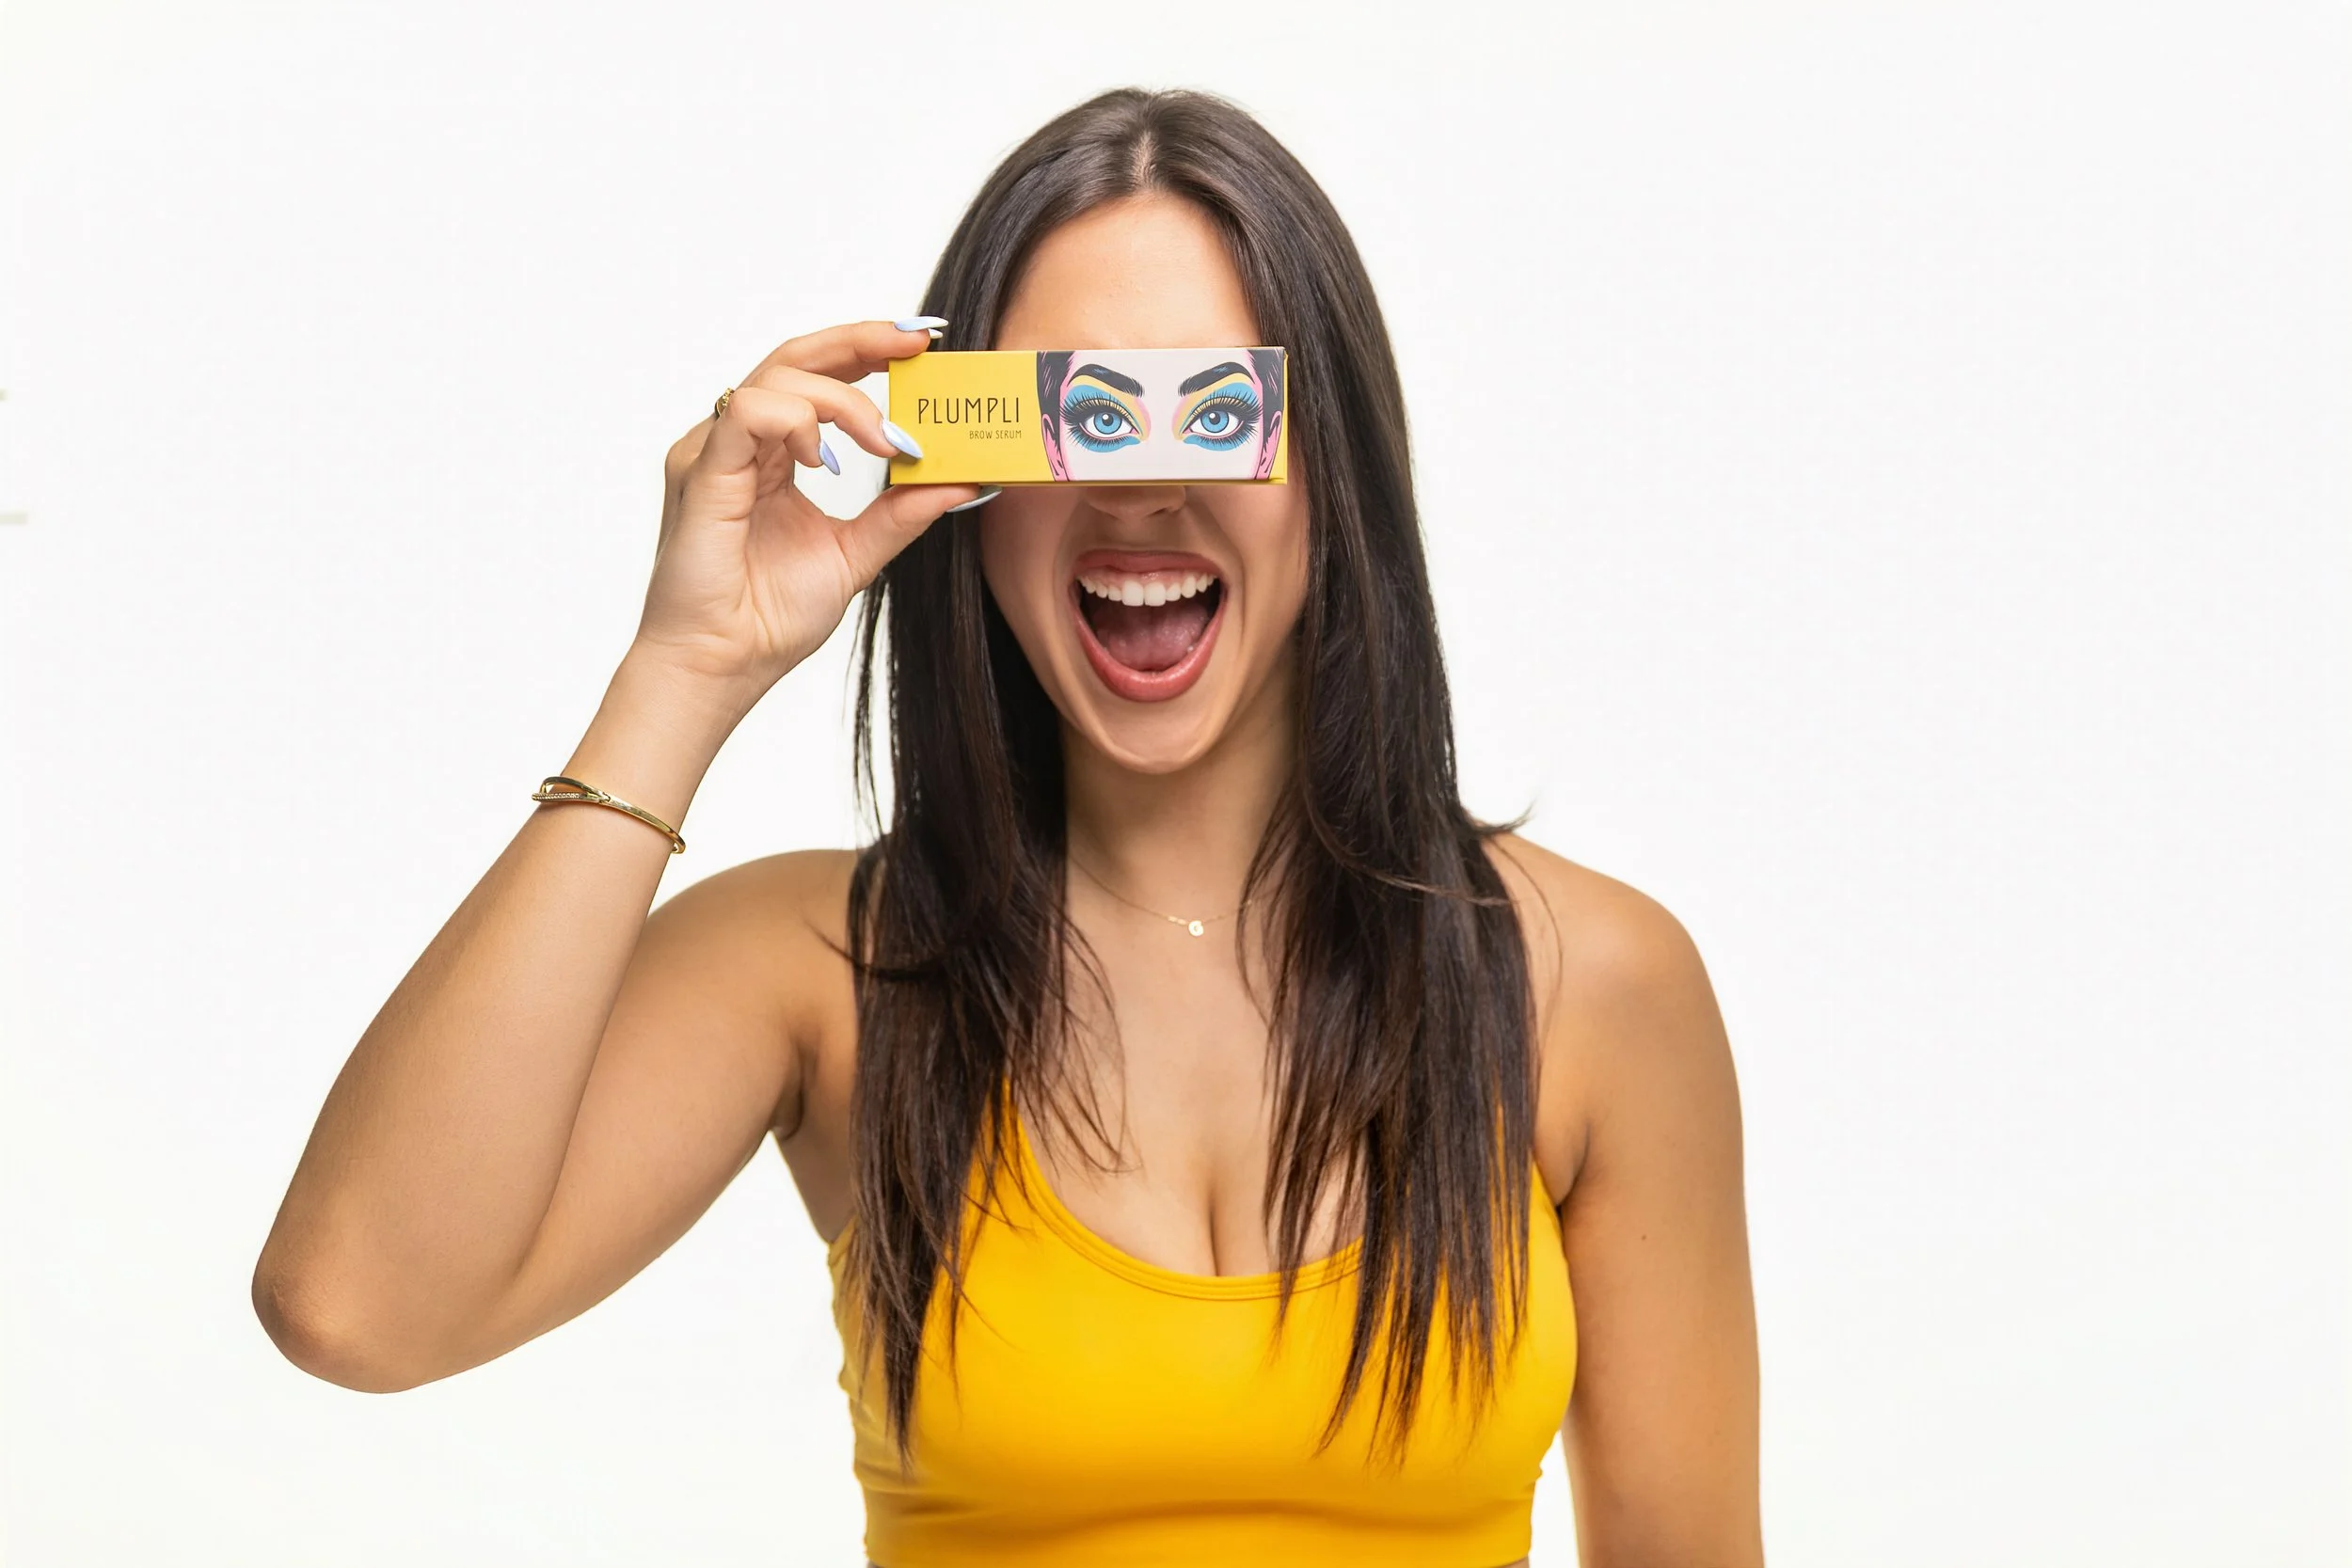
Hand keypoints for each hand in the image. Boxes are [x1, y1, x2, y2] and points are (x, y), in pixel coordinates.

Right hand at [630, 319, 979, 702]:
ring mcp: (715, 451)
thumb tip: (965, 481)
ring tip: (886, 444)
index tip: (925, 346)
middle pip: (796, 357)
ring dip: (845, 400)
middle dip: (863, 340)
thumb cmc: (768, 618)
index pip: (818, 378)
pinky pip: (750, 411)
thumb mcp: (856, 555)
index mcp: (772, 456)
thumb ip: (901, 515)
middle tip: (920, 342)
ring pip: (778, 376)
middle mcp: (739, 444)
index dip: (867, 351)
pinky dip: (798, 420)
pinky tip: (823, 460)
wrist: (723, 666)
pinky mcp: (703, 470)